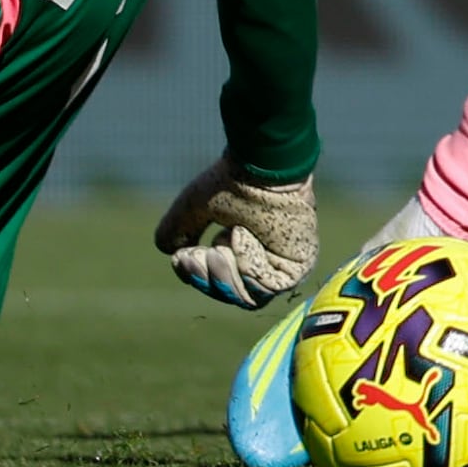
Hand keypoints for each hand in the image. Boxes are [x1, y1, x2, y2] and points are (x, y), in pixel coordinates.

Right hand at [153, 161, 319, 308]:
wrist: (260, 168)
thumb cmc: (233, 182)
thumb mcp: (195, 208)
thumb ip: (180, 228)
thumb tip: (169, 250)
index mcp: (243, 248)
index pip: (218, 281)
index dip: (197, 276)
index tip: (178, 258)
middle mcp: (265, 261)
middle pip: (232, 295)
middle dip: (208, 278)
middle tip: (196, 255)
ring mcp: (283, 266)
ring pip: (249, 298)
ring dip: (226, 272)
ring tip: (219, 245)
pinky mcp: (298, 267)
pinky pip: (267, 288)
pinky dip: (248, 265)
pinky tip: (242, 235)